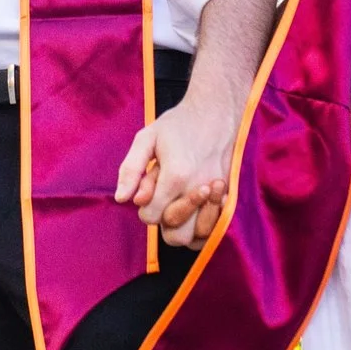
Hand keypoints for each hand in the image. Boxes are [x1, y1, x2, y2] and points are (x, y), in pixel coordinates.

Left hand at [116, 96, 239, 250]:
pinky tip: (196, 212)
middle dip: (164, 221)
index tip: (150, 190)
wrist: (216, 112)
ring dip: (184, 228)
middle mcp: (198, 189)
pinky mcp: (228, 195)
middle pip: (174, 234)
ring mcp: (216, 194)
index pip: (151, 216)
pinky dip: (204, 228)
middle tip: (165, 199)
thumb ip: (131, 169)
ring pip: (196, 237)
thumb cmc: (178, 125)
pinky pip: (215, 229)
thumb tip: (122, 198)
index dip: (145, 208)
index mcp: (175, 175)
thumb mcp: (146, 138)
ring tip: (181, 206)